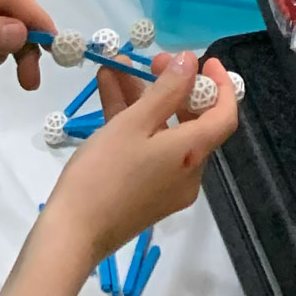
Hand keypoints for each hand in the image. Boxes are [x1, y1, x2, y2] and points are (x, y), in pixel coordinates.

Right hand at [10, 52, 236, 292]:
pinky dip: (131, 119)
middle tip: (152, 61)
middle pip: (191, 120)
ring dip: (142, 97)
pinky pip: (146, 146)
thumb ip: (166, 90)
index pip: (224, 117)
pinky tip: (108, 88)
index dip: (220, 85)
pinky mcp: (143, 190)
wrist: (71, 235)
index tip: (206, 60)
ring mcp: (164, 184)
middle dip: (172, 85)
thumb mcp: (134, 123)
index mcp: (192, 155)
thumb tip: (191, 62)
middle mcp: (186, 172)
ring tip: (117, 65)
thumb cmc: (104, 173)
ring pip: (162, 130)